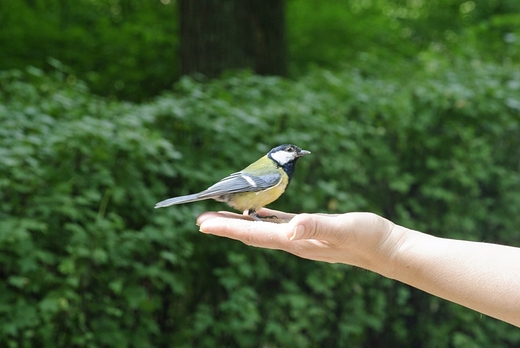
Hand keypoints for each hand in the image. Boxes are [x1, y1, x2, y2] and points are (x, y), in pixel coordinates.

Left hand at [197, 208, 401, 273]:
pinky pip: (278, 223)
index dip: (227, 229)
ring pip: (261, 228)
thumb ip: (316, 226)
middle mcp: (293, 241)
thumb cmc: (366, 237)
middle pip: (251, 234)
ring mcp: (300, 237)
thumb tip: (290, 229)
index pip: (254, 235)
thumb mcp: (342, 228)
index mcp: (296, 241)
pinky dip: (263, 217)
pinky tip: (258, 212)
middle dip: (225, 227)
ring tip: (221, 217)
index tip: (204, 225)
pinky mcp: (308, 230)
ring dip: (239, 223)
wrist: (384, 247)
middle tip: (200, 221)